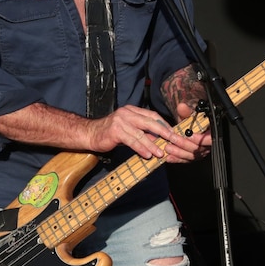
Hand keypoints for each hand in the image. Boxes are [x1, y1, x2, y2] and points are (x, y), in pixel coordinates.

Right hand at [88, 104, 203, 161]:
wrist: (90, 134)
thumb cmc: (110, 133)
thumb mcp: (128, 130)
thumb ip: (142, 133)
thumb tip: (159, 140)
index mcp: (132, 110)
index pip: (152, 115)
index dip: (164, 124)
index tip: (174, 133)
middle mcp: (127, 113)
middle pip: (150, 122)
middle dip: (164, 132)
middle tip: (174, 140)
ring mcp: (120, 121)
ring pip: (141, 133)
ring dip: (153, 144)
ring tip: (161, 153)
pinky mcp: (115, 131)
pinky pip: (132, 141)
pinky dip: (141, 148)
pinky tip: (147, 155)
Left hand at [170, 102, 211, 162]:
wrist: (191, 127)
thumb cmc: (193, 121)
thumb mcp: (190, 114)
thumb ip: (186, 111)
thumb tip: (181, 107)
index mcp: (212, 133)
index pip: (210, 140)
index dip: (200, 139)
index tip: (189, 135)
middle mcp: (208, 144)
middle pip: (198, 149)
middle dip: (184, 144)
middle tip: (172, 139)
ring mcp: (201, 152)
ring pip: (192, 156)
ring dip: (179, 153)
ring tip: (168, 148)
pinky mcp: (194, 157)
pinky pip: (186, 160)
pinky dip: (177, 159)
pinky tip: (169, 158)